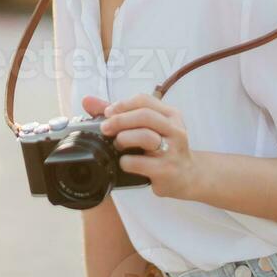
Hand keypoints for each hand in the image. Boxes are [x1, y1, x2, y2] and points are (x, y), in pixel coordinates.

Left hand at [81, 93, 198, 199]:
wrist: (189, 176)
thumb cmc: (164, 148)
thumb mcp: (149, 128)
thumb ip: (119, 113)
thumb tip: (88, 101)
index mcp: (171, 115)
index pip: (144, 100)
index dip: (122, 104)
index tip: (108, 112)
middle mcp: (175, 130)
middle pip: (144, 116)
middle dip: (119, 120)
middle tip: (105, 128)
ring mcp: (173, 151)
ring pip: (145, 137)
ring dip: (124, 139)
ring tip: (117, 144)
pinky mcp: (167, 171)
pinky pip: (141, 163)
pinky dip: (126, 161)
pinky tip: (125, 162)